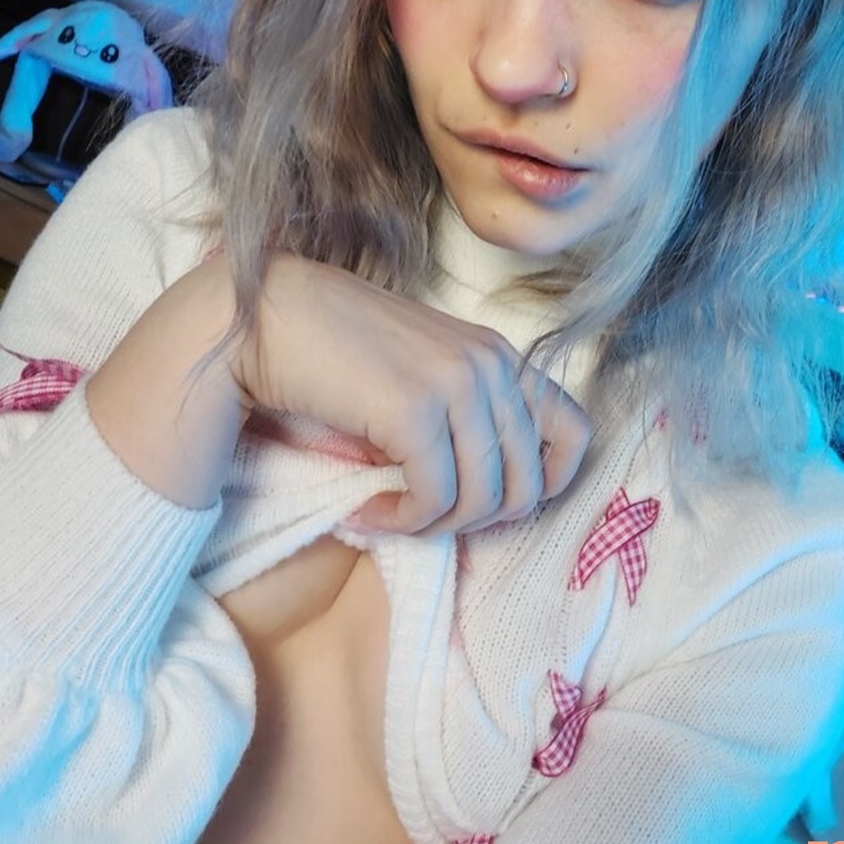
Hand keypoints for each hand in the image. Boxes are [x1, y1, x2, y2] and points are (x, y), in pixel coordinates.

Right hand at [232, 254, 591, 535]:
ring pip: (483, 500)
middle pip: (526, 485)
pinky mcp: (414, 408)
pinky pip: (434, 500)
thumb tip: (491, 499)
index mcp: (501, 355)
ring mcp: (457, 383)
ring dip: (432, 526)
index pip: (575, 435)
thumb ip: (467, 417)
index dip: (543, 485)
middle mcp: (491, 364)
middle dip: (474, 520)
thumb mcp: (425, 374)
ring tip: (388, 513)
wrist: (269, 317)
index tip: (487, 500)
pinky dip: (401, 522)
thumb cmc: (340, 349)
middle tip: (422, 514)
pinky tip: (368, 512)